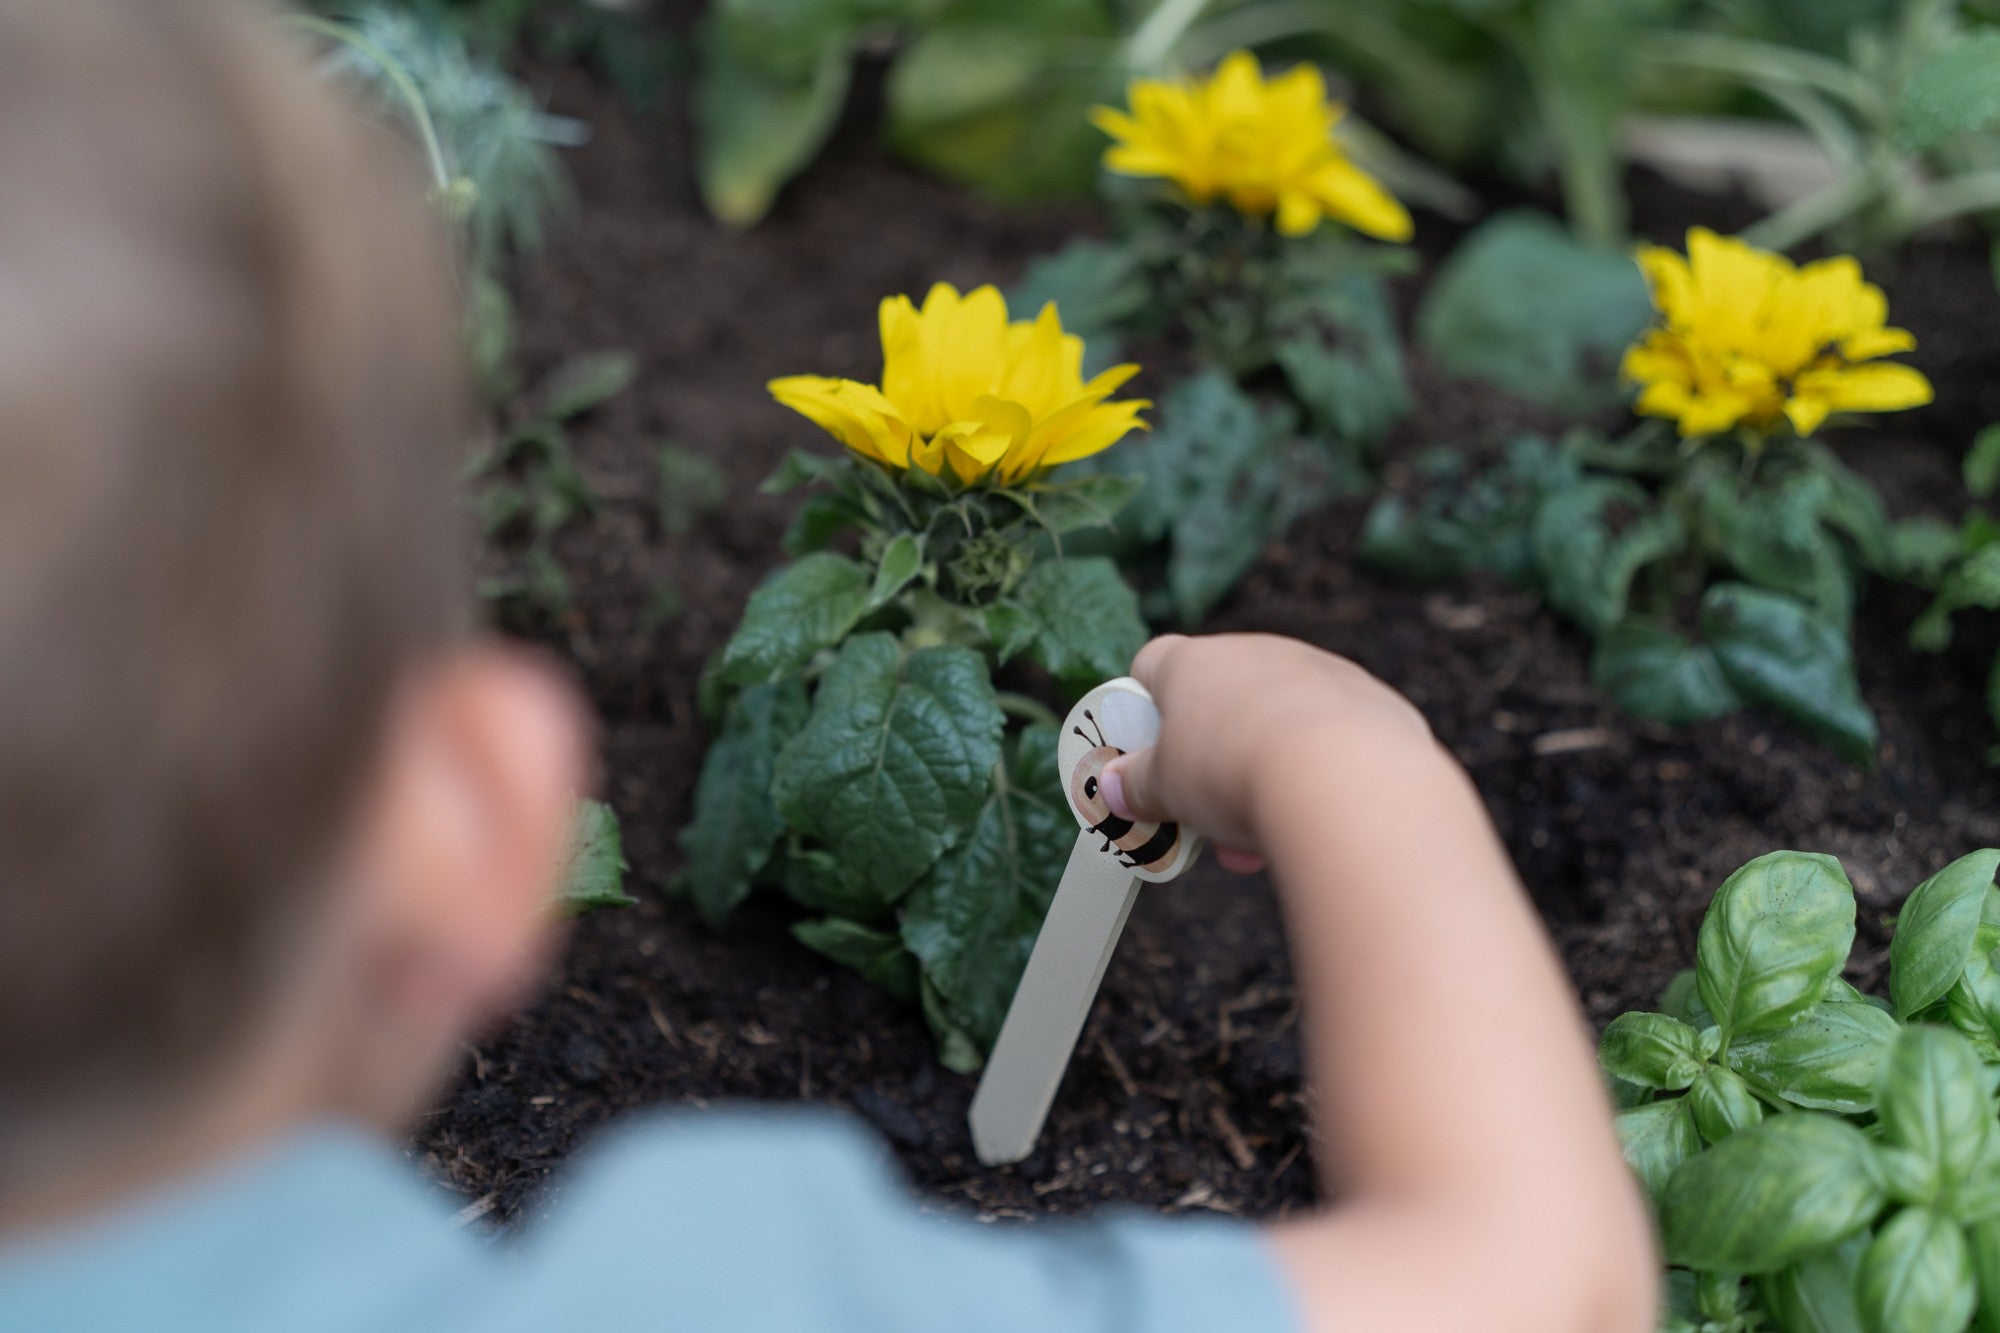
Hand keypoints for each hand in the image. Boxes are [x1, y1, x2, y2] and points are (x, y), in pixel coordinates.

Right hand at [1101, 634, 1434, 867]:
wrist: (1346, 780)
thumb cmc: (1235, 774)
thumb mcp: (1165, 790)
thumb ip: (1137, 785)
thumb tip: (1114, 787)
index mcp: (1196, 661)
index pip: (1153, 663)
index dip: (1143, 709)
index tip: (1145, 757)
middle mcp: (1259, 652)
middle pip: (1220, 702)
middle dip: (1209, 762)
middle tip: (1203, 817)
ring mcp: (1321, 672)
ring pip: (1278, 723)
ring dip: (1261, 774)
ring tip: (1256, 841)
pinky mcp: (1373, 703)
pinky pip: (1333, 738)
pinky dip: (1319, 776)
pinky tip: (1317, 822)